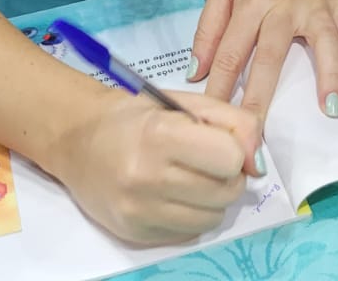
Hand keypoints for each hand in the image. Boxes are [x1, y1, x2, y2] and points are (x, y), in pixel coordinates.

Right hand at [53, 87, 259, 245]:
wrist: (79, 142)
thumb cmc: (139, 116)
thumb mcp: (187, 102)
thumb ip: (234, 122)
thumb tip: (259, 165)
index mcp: (161, 135)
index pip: (230, 158)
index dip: (235, 150)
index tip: (221, 143)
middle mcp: (147, 177)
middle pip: (226, 192)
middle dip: (228, 176)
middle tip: (207, 161)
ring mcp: (139, 211)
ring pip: (213, 218)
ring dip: (213, 199)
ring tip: (191, 177)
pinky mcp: (135, 234)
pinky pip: (190, 233)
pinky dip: (192, 214)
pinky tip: (173, 195)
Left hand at [189, 0, 337, 120]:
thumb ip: (210, 26)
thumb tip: (197, 71)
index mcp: (251, 2)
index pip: (230, 54)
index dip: (219, 90)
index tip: (212, 125)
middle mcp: (284, 7)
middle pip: (270, 60)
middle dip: (261, 101)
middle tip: (256, 141)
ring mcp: (316, 5)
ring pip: (323, 45)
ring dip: (329, 77)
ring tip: (332, 110)